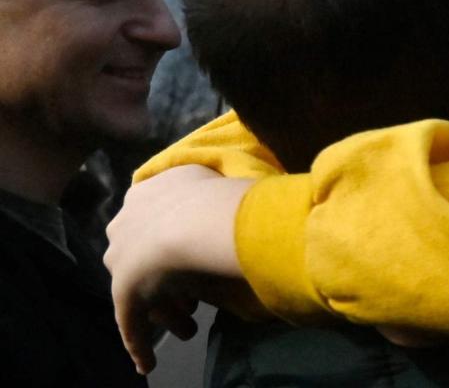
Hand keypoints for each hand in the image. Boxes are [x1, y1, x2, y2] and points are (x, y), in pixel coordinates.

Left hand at [104, 165, 254, 373]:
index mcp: (143, 194)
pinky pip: (132, 324)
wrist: (197, 220)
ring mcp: (122, 260)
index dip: (178, 245)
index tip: (201, 261)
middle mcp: (126, 225)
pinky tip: (149, 363)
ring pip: (144, 290)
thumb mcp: (208, 186)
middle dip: (169, 281)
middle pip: (145, 259)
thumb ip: (207, 196)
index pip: (154, 224)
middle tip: (195, 299)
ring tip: (190, 329)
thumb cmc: (215, 200)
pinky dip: (139, 344)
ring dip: (167, 312)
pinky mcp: (125, 293)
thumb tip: (226, 209)